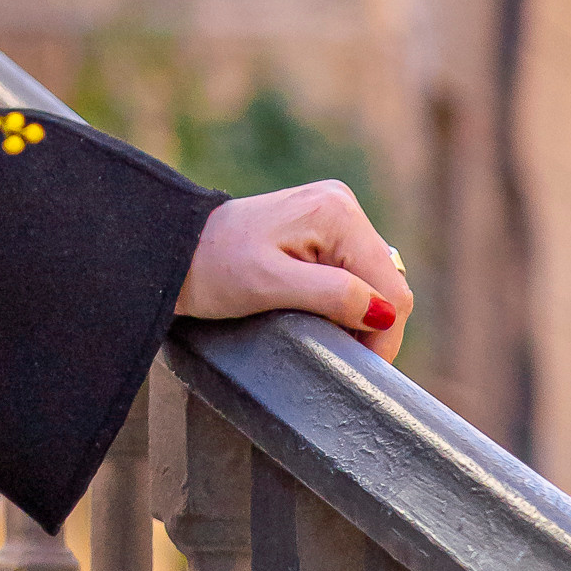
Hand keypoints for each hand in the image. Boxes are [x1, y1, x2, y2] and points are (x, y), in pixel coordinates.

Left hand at [175, 181, 411, 362]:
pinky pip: (356, 272)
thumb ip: (332, 295)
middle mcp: (343, 204)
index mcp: (338, 213)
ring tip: (322, 330)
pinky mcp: (324, 227)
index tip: (355, 366)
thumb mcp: (270, 286)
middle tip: (335, 351)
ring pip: (375, 281)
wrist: (178, 251)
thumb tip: (384, 312)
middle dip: (370, 324)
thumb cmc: (214, 268)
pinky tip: (321, 313)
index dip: (381, 336)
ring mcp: (335, 213)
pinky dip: (347, 300)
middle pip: (388, 284)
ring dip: (358, 313)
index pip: (392, 290)